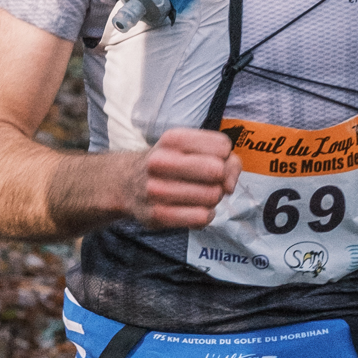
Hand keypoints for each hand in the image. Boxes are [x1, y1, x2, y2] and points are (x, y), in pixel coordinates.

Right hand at [113, 126, 238, 231]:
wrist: (128, 183)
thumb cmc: (169, 164)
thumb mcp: (190, 148)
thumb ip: (224, 158)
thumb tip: (229, 184)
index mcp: (172, 139)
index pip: (222, 146)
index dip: (225, 156)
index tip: (214, 161)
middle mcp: (161, 161)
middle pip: (218, 171)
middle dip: (220, 179)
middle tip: (209, 182)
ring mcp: (157, 189)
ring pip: (213, 196)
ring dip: (213, 199)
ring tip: (198, 195)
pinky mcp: (158, 215)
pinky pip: (201, 217)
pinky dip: (205, 215)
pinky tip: (194, 209)